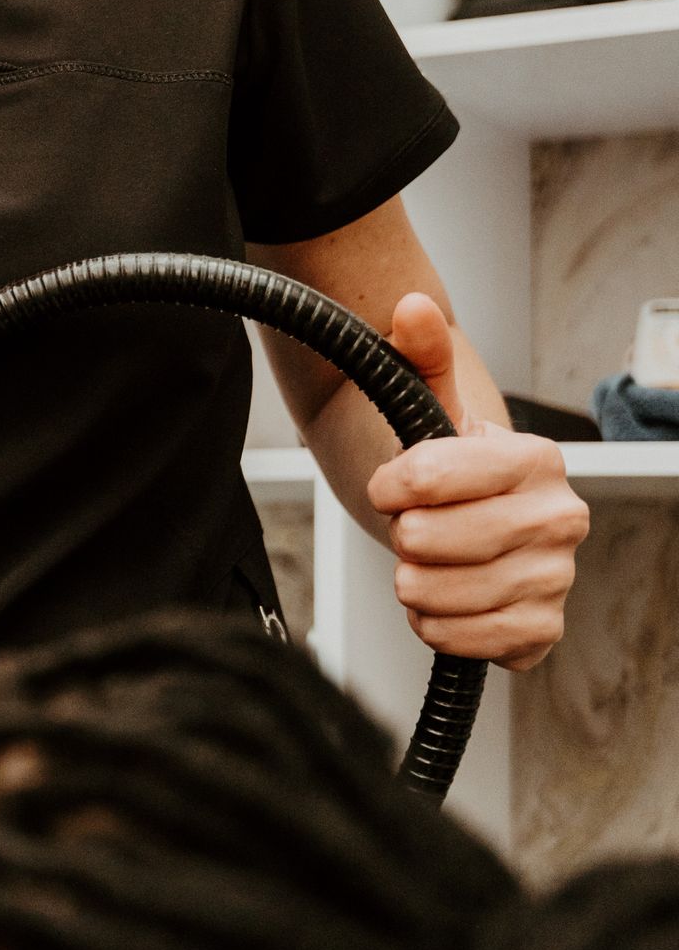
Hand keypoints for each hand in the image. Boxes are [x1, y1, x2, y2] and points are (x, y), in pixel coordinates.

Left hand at [366, 294, 588, 669]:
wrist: (471, 523)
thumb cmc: (450, 465)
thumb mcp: (432, 402)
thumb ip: (420, 352)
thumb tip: (412, 308)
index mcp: (537, 459)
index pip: (431, 478)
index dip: (392, 485)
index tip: (388, 484)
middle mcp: (561, 519)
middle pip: (430, 540)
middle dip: (403, 535)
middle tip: (414, 527)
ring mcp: (556, 578)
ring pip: (439, 593)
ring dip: (412, 581)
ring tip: (426, 561)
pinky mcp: (540, 631)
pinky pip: (464, 641)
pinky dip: (434, 625)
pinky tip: (440, 599)